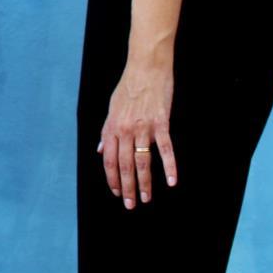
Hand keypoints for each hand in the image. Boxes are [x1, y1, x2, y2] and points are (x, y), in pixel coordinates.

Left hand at [99, 58, 177, 209]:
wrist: (146, 67)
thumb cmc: (129, 86)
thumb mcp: (112, 108)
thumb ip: (107, 131)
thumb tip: (102, 150)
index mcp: (112, 127)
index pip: (110, 161)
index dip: (112, 179)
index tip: (116, 193)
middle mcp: (125, 130)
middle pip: (125, 166)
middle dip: (126, 188)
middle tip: (130, 205)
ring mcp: (143, 127)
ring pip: (142, 162)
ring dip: (144, 184)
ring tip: (146, 199)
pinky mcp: (161, 123)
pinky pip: (165, 149)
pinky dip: (169, 166)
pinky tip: (171, 181)